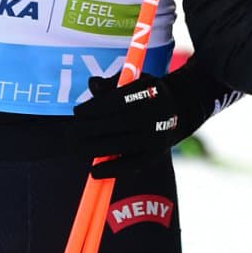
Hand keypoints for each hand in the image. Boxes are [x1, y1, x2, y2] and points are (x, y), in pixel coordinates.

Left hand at [69, 67, 231, 176]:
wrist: (180, 108)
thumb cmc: (146, 94)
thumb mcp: (134, 81)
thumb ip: (112, 84)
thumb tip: (93, 84)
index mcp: (151, 90)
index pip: (118, 99)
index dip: (95, 107)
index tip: (77, 112)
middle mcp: (158, 112)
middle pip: (118, 123)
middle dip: (90, 128)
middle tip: (71, 132)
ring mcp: (159, 135)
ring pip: (122, 144)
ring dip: (95, 148)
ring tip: (76, 148)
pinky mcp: (158, 154)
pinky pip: (132, 164)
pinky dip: (112, 169)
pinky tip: (94, 171)